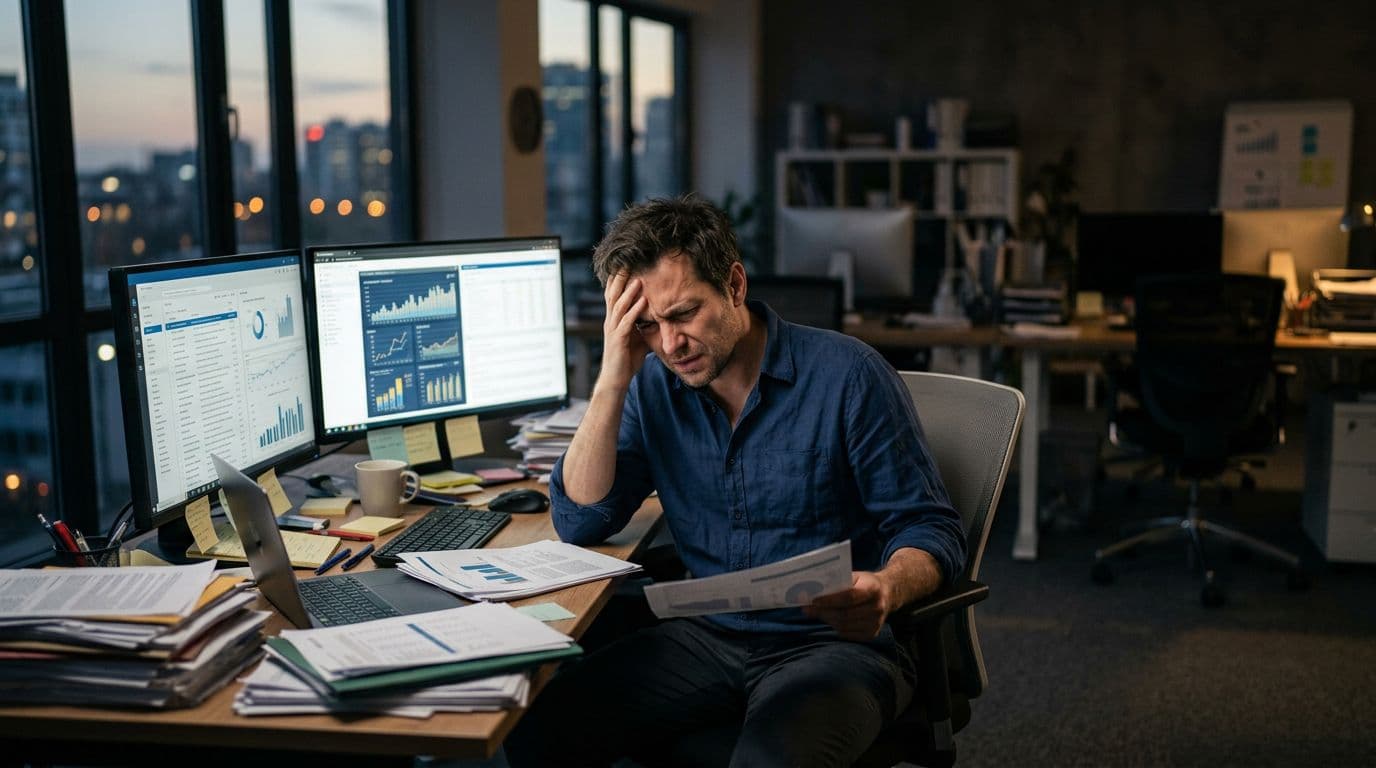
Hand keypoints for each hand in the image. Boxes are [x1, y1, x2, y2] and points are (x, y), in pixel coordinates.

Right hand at [597, 272, 649, 390]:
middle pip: (613, 295)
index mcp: (613, 320)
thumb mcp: (638, 338)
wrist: (615, 380)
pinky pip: (627, 322)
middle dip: (620, 278)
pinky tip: (643, 300)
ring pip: (619, 305)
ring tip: (639, 278)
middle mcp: (610, 321)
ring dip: (629, 291)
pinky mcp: (618, 340)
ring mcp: (613, 330)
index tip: (624, 263)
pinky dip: (635, 310)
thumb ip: (644, 326)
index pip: (613, 295)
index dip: (617, 279)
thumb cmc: (626, 360)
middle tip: (627, 262)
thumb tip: (659, 318)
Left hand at [803, 571, 892, 640]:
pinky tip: (831, 619)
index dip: (830, 600)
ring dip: (827, 620)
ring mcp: (876, 623)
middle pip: (845, 614)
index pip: (849, 596)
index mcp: (873, 588)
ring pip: (844, 626)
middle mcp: (877, 607)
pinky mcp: (872, 634)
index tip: (813, 600)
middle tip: (807, 609)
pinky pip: (847, 634)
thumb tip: (811, 590)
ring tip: (817, 613)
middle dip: (823, 612)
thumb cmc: (865, 583)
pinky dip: (836, 627)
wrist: (888, 594)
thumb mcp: (855, 576)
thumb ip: (838, 582)